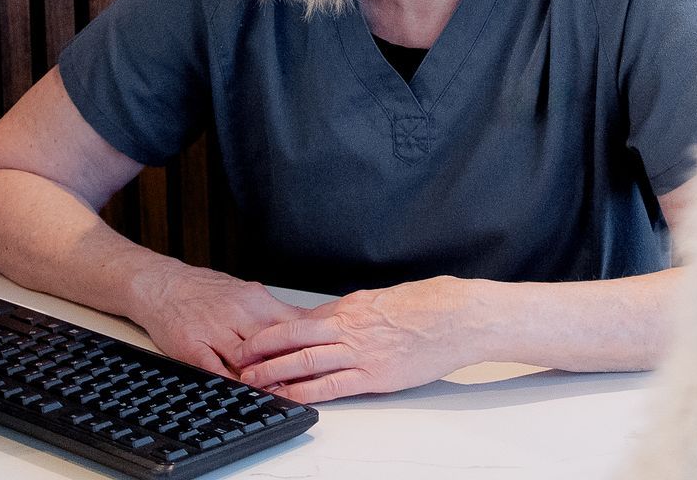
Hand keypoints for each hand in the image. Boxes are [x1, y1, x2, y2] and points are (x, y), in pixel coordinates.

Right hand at [131, 263, 308, 376]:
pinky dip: (231, 383)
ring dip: (265, 379)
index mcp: (254, 300)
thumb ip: (271, 313)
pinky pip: (214, 369)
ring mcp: (214, 330)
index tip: (325, 359)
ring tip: (281, 394)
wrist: (162, 284)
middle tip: (309, 385)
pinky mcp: (192, 345)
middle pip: (273, 344)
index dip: (308, 345)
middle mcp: (237, 313)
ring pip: (246, 359)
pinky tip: (243, 393)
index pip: (290, 324)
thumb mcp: (243, 292)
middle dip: (291, 366)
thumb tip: (305, 326)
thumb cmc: (204, 289)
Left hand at [227, 276, 485, 402]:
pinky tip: (289, 396)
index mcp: (352, 306)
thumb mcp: (385, 298)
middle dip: (262, 349)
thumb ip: (357, 310)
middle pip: (294, 337)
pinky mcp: (374, 375)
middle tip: (239, 359)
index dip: (274, 330)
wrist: (457, 317)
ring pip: (306, 361)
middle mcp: (350, 327)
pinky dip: (307, 392)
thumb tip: (336, 317)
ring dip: (275, 372)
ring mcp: (361, 352)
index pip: (302, 319)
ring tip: (253, 380)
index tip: (254, 338)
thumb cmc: (429, 304)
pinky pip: (333, 385)